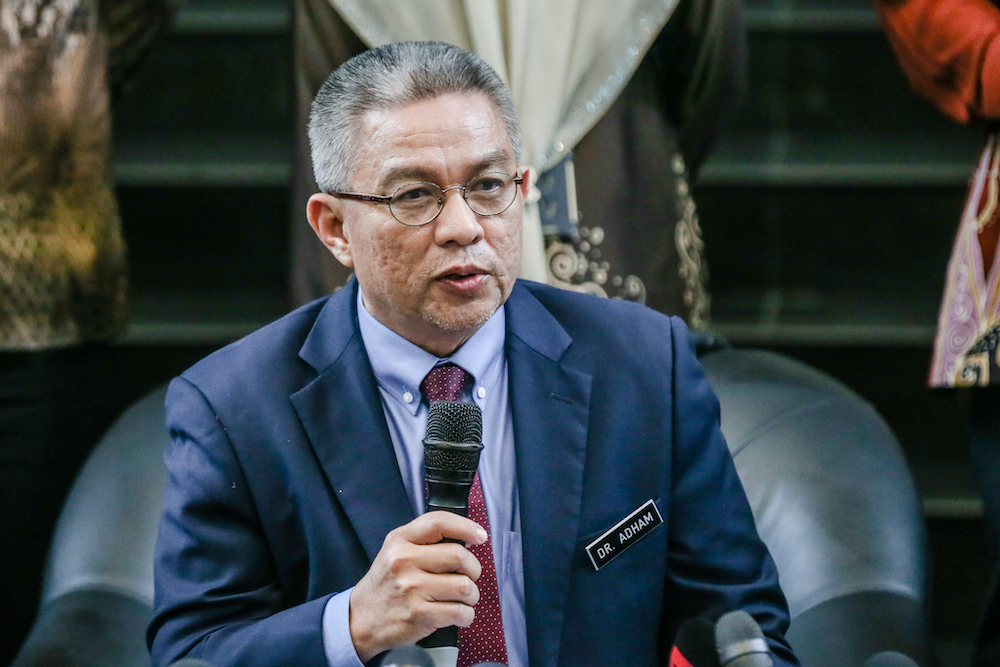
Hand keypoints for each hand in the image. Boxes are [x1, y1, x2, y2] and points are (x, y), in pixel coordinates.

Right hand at [348, 511, 486, 661]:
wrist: (361, 619)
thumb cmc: (387, 584)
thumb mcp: (395, 551)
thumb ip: (425, 541)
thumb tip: (467, 536)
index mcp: (400, 541)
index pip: (438, 523)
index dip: (466, 527)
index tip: (480, 536)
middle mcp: (404, 561)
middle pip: (459, 556)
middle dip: (473, 568)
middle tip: (469, 575)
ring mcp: (412, 589)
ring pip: (464, 586)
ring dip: (471, 594)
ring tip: (462, 597)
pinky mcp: (419, 615)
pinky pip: (460, 612)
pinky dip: (466, 615)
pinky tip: (457, 613)